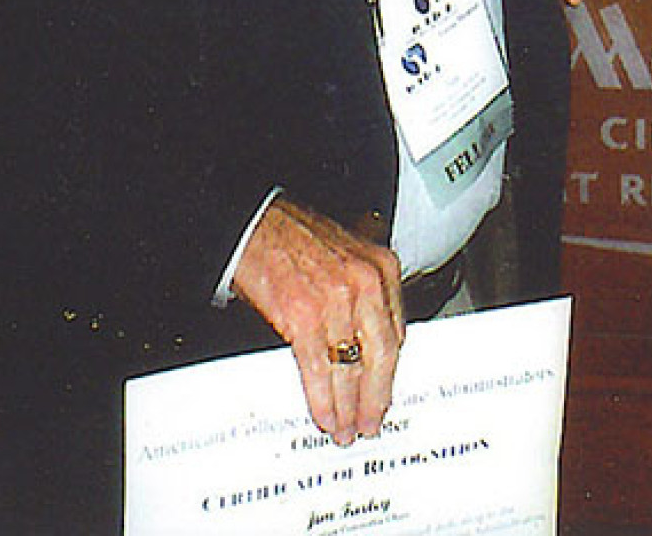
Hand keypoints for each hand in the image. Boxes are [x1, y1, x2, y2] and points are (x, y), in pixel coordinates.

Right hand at [232, 197, 405, 443]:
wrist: (254, 224)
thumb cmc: (296, 237)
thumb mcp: (350, 255)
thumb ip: (365, 292)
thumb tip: (368, 339)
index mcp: (382, 268)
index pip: (397, 332)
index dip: (391, 369)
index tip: (386, 390)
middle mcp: (365, 283)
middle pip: (382, 355)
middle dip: (376, 396)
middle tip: (372, 421)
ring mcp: (336, 300)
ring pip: (352, 366)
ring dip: (350, 405)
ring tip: (348, 428)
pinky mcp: (303, 316)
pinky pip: (319, 368)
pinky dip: (323, 399)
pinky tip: (326, 415)